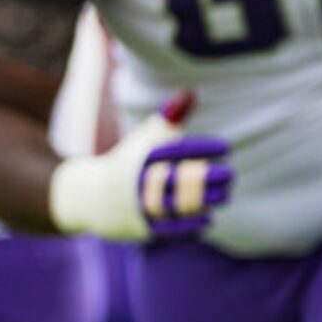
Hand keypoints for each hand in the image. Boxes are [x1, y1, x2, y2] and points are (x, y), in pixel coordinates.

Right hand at [48, 91, 232, 242]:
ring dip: (201, 201)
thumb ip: (169, 117)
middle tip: (230, 174)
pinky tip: (209, 218)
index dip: (200, 148)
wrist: (91, 199)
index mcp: (139, 159)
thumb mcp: (145, 138)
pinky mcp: (140, 228)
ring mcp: (137, 206)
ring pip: (171, 205)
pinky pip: (166, 228)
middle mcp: (136, 183)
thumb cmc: (129, 163)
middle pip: (172, 179)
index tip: (225, 147)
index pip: (172, 151)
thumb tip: (190, 93)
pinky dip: (189, 224)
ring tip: (225, 195)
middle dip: (202, 178)